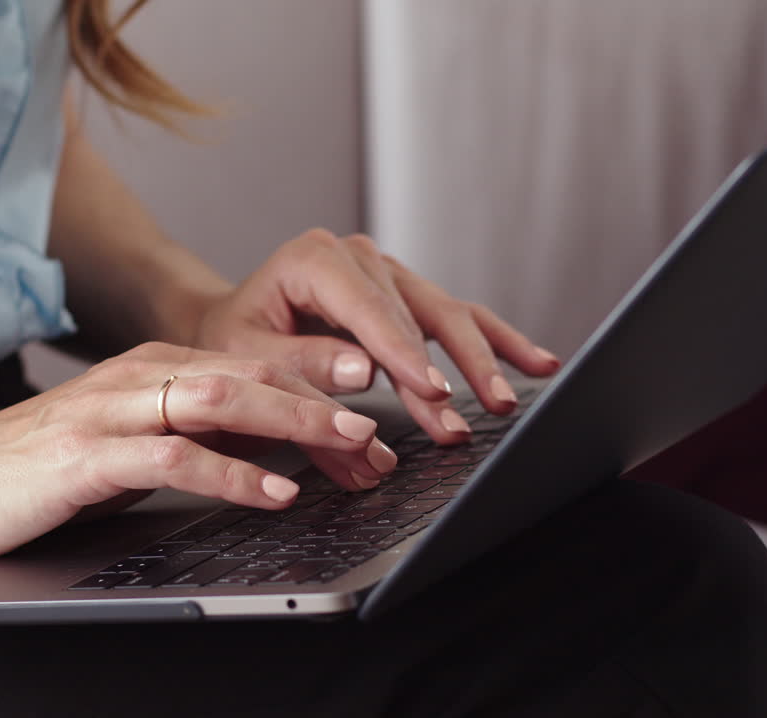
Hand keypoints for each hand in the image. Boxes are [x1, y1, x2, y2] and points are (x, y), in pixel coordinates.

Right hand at [0, 342, 396, 561]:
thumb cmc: (42, 467)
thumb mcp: (134, 441)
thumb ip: (198, 434)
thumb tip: (276, 445)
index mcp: (155, 368)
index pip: (253, 363)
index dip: (318, 380)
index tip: (375, 400)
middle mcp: (140, 377)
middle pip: (250, 371)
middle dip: (324, 391)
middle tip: (385, 412)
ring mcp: (113, 411)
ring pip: (221, 401)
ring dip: (294, 420)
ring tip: (348, 440)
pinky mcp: (88, 455)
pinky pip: (173, 458)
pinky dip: (231, 474)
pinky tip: (273, 491)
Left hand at [194, 229, 560, 444]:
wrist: (230, 326)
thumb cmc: (233, 341)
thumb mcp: (248, 355)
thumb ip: (302, 363)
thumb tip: (364, 372)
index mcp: (314, 259)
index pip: (369, 309)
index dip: (404, 354)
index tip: (434, 393)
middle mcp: (358, 255)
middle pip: (418, 312)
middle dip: (449, 369)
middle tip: (474, 413)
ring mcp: (387, 273)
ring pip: (446, 314)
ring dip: (480, 361)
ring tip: (507, 402)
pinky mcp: (406, 296)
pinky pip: (458, 317)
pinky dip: (495, 343)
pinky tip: (536, 363)